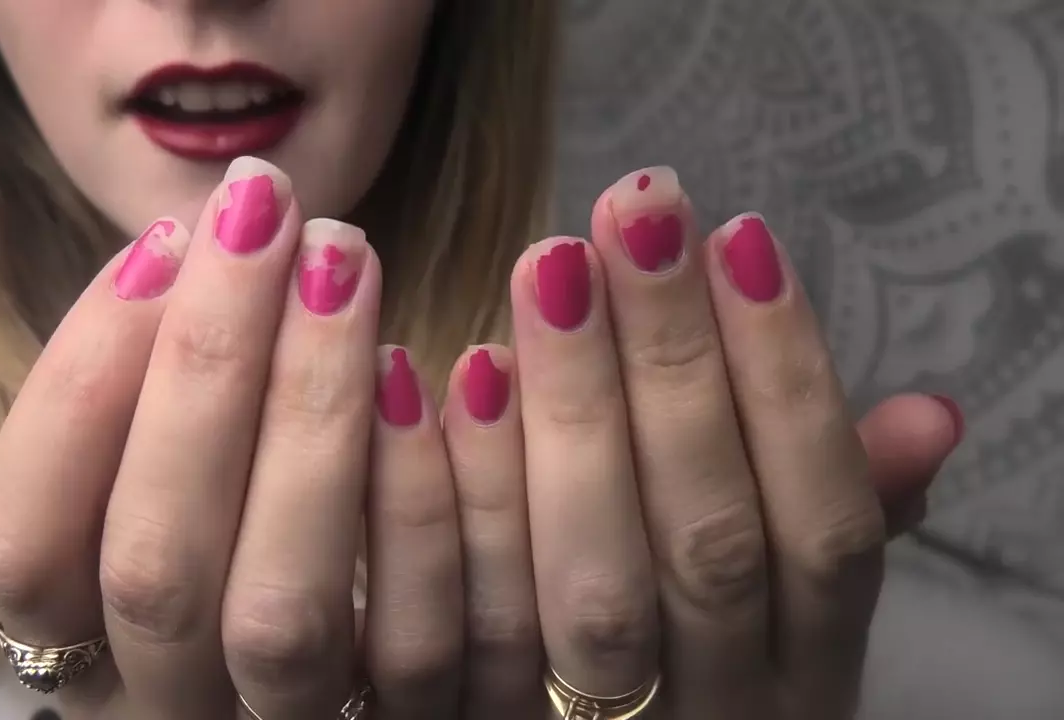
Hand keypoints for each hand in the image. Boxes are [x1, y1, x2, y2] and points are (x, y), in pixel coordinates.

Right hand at [0, 157, 463, 718]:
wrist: (378, 685)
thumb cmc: (256, 550)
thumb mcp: (181, 493)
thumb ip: (162, 412)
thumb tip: (199, 249)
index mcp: (83, 652)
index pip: (21, 547)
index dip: (79, 391)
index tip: (162, 245)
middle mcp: (167, 710)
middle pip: (157, 564)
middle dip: (206, 368)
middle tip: (268, 209)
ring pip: (284, 610)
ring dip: (313, 416)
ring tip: (347, 257)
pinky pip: (422, 638)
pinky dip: (425, 499)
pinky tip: (461, 372)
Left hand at [415, 167, 961, 717]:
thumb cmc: (680, 656)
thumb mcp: (774, 613)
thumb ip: (829, 514)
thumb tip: (931, 417)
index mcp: (802, 675)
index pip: (823, 528)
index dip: (788, 383)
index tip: (737, 238)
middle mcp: (714, 713)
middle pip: (705, 541)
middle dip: (673, 366)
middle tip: (631, 213)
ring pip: (587, 585)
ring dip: (568, 414)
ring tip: (543, 265)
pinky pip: (452, 624)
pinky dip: (441, 496)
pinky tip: (417, 373)